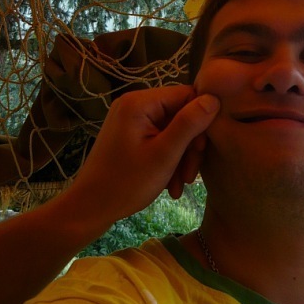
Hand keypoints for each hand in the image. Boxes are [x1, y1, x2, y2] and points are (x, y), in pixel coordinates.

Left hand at [64, 85, 219, 231]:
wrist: (90, 208)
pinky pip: (160, 137)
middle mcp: (134, 103)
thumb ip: (189, 124)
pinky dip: (169, 158)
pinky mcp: (130, 133)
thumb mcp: (164, 154)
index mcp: (140, 102)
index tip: (202, 151)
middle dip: (190, 145)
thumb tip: (214, 99)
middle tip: (190, 176)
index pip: (187, 95)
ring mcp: (131, 119)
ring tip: (180, 185)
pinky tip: (171, 183)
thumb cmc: (126, 183)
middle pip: (180, 114)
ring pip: (172, 129)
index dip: (201, 120)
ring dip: (181, 156)